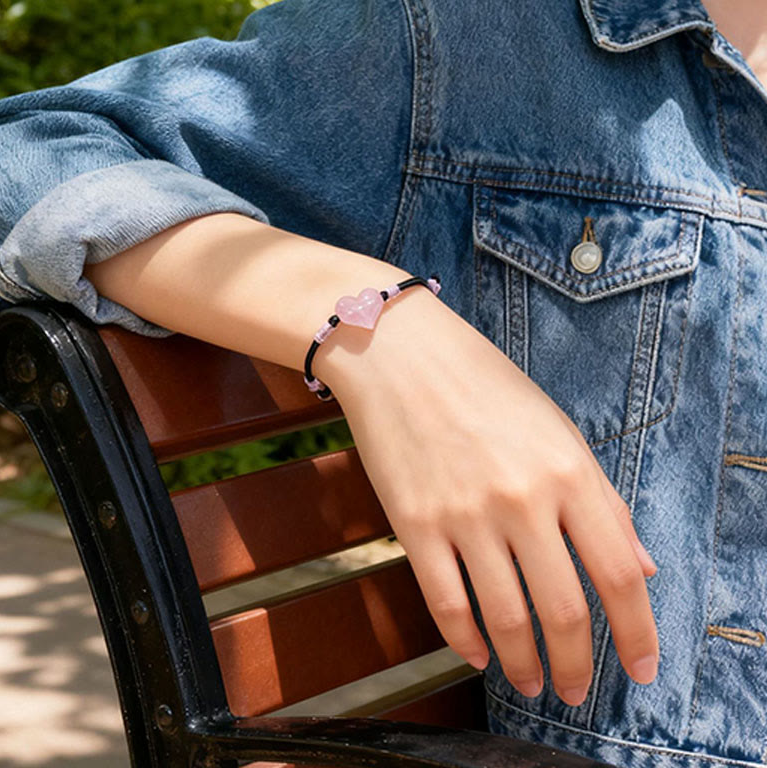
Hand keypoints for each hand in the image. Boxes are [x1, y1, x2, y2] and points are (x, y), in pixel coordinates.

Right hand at [317, 286, 658, 706]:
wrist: (401, 355)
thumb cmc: (485, 385)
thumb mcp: (558, 429)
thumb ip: (602, 499)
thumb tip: (642, 566)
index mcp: (568, 472)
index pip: (619, 573)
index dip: (637, 633)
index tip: (641, 668)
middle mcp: (522, 499)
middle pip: (564, 610)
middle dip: (577, 667)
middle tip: (575, 690)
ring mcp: (464, 514)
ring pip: (504, 617)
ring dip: (524, 664)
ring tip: (530, 682)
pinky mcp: (414, 523)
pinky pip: (445, 602)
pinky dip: (465, 641)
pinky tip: (478, 655)